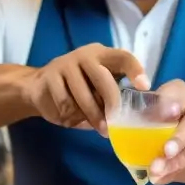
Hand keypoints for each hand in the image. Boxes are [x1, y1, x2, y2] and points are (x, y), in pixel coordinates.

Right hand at [24, 43, 149, 134]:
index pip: (123, 57)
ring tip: (101, 129)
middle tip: (117, 122)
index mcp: (103, 55)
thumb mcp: (99, 87)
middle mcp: (85, 56)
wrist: (40, 87)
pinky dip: (71, 115)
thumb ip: (113, 94)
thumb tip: (132, 117)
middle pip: (103, 79)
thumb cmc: (79, 88)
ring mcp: (66, 65)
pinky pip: (65, 102)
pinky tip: (72, 119)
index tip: (145, 86)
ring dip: (93, 116)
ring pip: (83, 95)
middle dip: (112, 103)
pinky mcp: (50, 77)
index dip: (135, 70)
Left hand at [148, 80, 184, 184]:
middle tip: (154, 125)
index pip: (169, 88)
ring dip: (180, 135)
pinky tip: (179, 164)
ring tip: (166, 153)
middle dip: (167, 107)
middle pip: (184, 92)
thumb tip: (148, 170)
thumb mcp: (166, 158)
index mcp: (180, 102)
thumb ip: (156, 160)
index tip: (142, 114)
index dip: (156, 97)